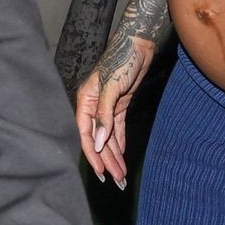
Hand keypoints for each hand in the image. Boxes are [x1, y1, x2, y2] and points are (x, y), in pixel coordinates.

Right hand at [76, 34, 155, 186]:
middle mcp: (93, 106)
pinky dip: (119, 142)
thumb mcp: (112, 88)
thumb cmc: (122, 60)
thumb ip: (104, 116)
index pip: (86, 134)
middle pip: (98, 139)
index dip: (93, 155)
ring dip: (114, 155)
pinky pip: (117, 128)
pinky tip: (121, 155)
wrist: (138, 43)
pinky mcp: (119, 104)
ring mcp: (107, 106)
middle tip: (116, 180)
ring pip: (108, 136)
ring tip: (121, 174)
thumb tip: (99, 143)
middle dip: (107, 160)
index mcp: (85, 101)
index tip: (101, 172)